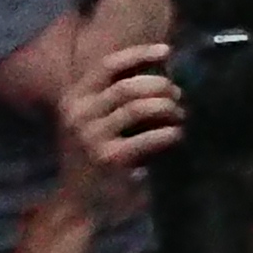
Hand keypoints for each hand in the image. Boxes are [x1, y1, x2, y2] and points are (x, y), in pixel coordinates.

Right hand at [56, 45, 185, 214]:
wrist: (77, 201)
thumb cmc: (91, 153)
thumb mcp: (91, 119)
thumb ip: (113, 95)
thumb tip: (159, 68)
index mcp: (73, 98)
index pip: (108, 65)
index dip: (139, 54)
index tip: (167, 51)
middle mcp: (78, 115)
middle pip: (127, 86)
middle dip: (160, 85)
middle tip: (177, 93)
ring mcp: (92, 138)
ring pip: (139, 108)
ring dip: (167, 107)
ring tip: (179, 114)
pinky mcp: (109, 159)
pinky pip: (148, 138)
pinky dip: (169, 132)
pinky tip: (176, 134)